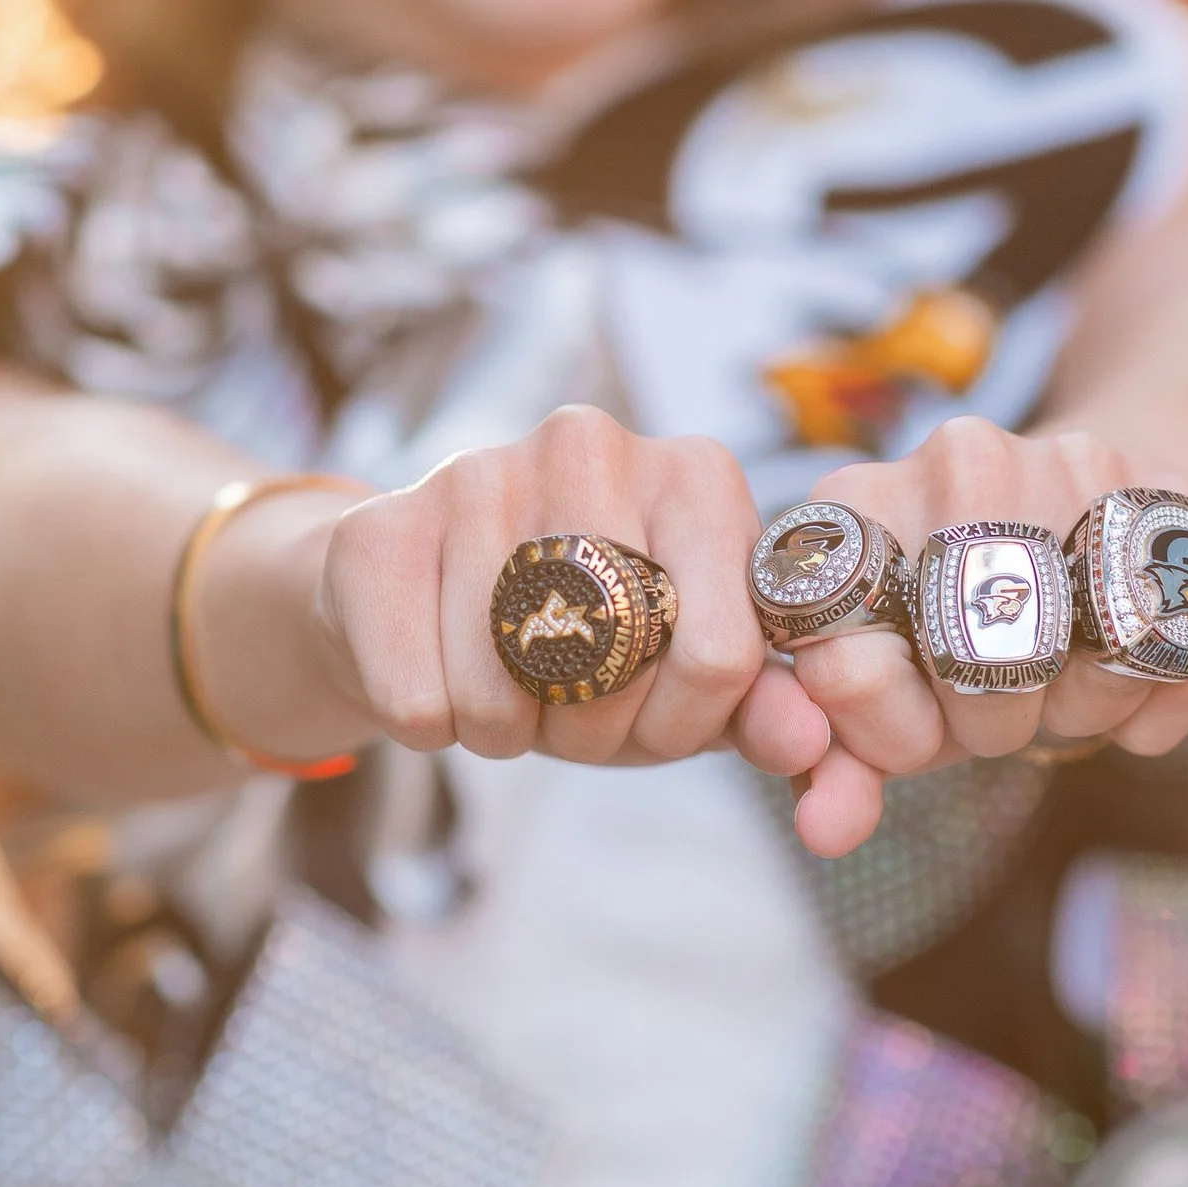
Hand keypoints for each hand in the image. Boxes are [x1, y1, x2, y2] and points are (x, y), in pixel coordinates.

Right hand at [301, 405, 828, 775]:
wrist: (414, 602)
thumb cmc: (578, 641)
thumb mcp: (680, 678)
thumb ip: (759, 708)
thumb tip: (809, 742)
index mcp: (695, 473)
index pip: (722, 653)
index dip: (684, 724)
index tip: (653, 718)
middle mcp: (591, 443)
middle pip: (618, 670)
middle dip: (595, 730)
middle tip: (567, 707)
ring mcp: (478, 471)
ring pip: (510, 694)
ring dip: (506, 732)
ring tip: (502, 688)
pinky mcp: (378, 528)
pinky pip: (420, 699)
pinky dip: (429, 725)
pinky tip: (435, 676)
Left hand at [786, 417, 1187, 854]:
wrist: (1073, 538)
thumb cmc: (948, 638)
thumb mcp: (885, 696)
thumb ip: (841, 764)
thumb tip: (828, 830)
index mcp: (854, 503)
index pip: (850, 663)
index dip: (889, 731)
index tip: (919, 730)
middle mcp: (959, 459)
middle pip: (978, 661)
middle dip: (987, 723)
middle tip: (996, 714)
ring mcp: (1074, 462)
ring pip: (1090, 648)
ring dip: (1077, 712)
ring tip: (1058, 690)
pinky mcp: (1175, 498)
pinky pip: (1177, 649)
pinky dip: (1154, 711)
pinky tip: (1127, 699)